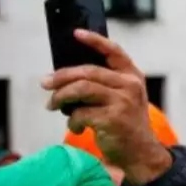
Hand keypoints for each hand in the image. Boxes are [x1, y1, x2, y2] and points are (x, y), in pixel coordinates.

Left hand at [41, 31, 171, 184]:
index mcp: (133, 76)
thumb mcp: (123, 98)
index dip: (94, 40)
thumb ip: (104, 84)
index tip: (75, 33)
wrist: (141, 153)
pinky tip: (76, 127)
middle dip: (61, 77)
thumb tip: (66, 76)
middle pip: (87, 72)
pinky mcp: (113, 119)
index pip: (114, 51)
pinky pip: (80, 113)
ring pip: (81, 89)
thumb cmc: (125, 123)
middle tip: (45, 83)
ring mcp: (123, 102)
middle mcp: (130, 85)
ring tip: (52, 105)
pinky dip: (72, 121)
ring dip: (60, 97)